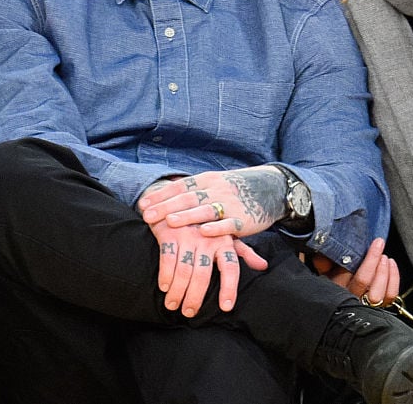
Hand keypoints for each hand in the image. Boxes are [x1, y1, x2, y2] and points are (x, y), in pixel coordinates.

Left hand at [138, 167, 287, 239]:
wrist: (270, 188)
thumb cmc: (234, 189)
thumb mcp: (213, 184)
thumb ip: (191, 191)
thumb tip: (162, 197)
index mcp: (206, 180)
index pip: (179, 186)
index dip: (161, 195)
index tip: (142, 204)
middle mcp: (216, 189)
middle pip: (188, 198)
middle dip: (167, 207)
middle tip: (148, 216)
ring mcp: (230, 203)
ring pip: (205, 209)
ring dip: (188, 216)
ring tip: (170, 223)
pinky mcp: (243, 218)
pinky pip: (228, 224)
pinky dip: (216, 227)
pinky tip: (204, 232)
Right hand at [147, 217, 267, 316]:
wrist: (179, 199)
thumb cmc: (206, 223)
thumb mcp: (227, 234)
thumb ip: (244, 252)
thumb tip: (263, 266)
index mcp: (225, 241)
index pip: (231, 268)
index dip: (229, 288)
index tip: (225, 307)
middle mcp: (208, 239)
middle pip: (203, 275)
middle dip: (195, 297)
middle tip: (189, 313)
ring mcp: (188, 236)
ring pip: (184, 271)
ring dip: (177, 292)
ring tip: (173, 305)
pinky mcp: (169, 233)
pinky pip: (167, 260)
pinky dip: (166, 276)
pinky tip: (164, 287)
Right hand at [313, 238, 399, 305]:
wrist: (341, 305)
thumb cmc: (334, 280)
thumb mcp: (324, 271)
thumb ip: (322, 262)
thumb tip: (321, 257)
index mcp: (336, 287)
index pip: (346, 273)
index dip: (363, 258)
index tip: (373, 243)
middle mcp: (350, 298)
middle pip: (363, 281)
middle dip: (373, 260)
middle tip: (379, 245)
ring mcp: (366, 305)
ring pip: (378, 293)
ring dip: (384, 272)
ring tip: (385, 257)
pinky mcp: (379, 307)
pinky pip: (389, 296)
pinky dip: (393, 280)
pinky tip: (391, 266)